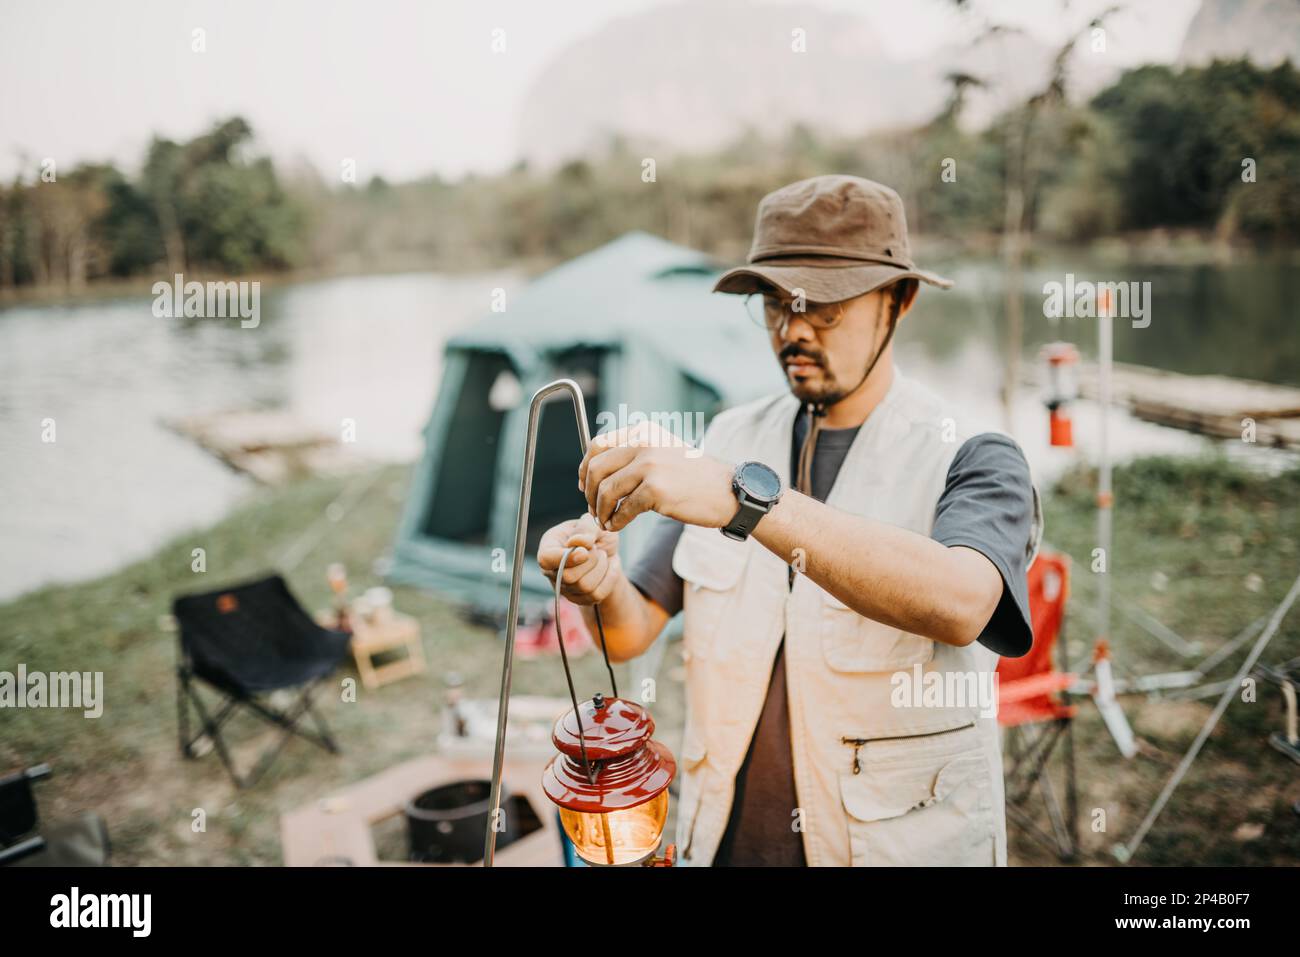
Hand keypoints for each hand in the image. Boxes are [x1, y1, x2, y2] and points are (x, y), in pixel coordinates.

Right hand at [536, 512, 622, 604]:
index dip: (566, 558)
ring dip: (601, 568)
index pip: (546, 559)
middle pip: (568, 577)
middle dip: (591, 561)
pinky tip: (611, 567)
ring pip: (585, 587)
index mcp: (549, 546)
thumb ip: (585, 528)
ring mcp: (565, 587)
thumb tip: (578, 542)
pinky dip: (610, 578)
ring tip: (603, 556)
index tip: (585, 551)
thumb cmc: (594, 534)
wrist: (606, 551)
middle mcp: (552, 570)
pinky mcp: (580, 599)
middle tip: (597, 549)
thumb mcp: (592, 523)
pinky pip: (597, 595)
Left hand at [578, 420, 735, 531]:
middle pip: (597, 468)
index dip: (585, 468)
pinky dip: (615, 521)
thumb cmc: (694, 477)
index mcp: (643, 432)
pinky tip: (618, 525)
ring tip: (605, 521)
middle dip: (589, 493)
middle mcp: (644, 444)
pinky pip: (623, 509)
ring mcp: (650, 466)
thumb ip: (634, 454)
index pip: (598, 445)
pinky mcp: (656, 490)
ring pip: (606, 491)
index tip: (585, 487)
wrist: (728, 490)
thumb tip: (596, 470)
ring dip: (600, 510)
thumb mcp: (663, 451)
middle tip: (594, 509)